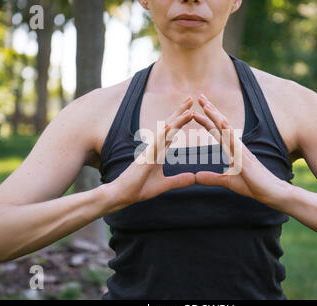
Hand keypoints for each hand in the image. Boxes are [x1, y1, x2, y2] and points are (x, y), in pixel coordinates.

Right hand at [99, 97, 195, 211]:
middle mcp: (154, 147)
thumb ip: (179, 180)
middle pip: (170, 126)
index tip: (192, 110)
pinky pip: (155, 144)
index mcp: (159, 151)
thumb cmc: (139, 188)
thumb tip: (193, 178)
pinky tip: (171, 125)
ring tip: (188, 109)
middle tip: (190, 98)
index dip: (181, 121)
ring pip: (165, 132)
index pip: (172, 132)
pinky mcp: (145, 158)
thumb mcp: (164, 185)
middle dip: (180, 112)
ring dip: (177, 120)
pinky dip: (163, 134)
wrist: (122, 196)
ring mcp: (150, 151)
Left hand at [192, 93, 289, 205]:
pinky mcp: (245, 158)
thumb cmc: (253, 186)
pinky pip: (235, 142)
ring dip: (216, 116)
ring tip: (206, 105)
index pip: (217, 131)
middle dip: (210, 110)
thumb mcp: (227, 182)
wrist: (272, 193)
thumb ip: (211, 178)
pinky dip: (227, 131)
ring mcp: (241, 150)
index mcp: (232, 149)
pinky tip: (220, 121)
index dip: (206, 120)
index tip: (195, 110)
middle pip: (221, 124)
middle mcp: (237, 145)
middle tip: (199, 96)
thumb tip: (196, 176)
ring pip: (226, 129)